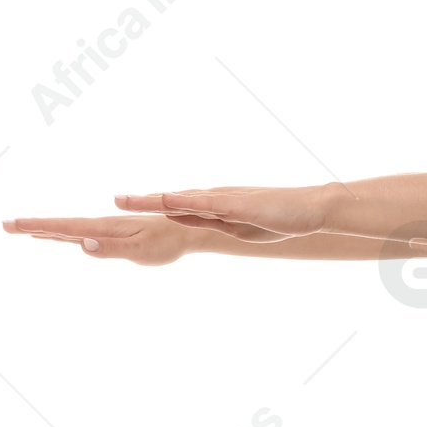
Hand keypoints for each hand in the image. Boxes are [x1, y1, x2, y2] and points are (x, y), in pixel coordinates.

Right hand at [0, 213, 200, 264]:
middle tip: (4, 226)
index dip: (37, 227)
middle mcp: (100, 226)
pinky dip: (64, 234)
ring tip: (23, 230)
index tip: (12, 225)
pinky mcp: (114, 235)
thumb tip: (82, 244)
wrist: (186, 229)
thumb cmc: (166, 242)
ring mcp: (106, 230)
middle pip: (60, 226)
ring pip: (68, 230)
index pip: (63, 228)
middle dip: (32, 227)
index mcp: (103, 228)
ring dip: (45, 230)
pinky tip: (59, 237)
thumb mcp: (141, 249)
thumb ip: (112, 248)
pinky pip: (81, 234)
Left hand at [114, 182, 334, 236]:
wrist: (311, 207)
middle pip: (172, 200)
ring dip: (152, 200)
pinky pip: (206, 203)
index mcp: (217, 208)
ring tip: (125, 199)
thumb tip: (215, 226)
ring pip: (182, 199)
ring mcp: (225, 200)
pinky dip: (183, 202)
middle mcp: (216, 199)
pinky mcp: (238, 204)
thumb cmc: (284, 217)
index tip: (126, 205)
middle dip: (142, 201)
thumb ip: (226, 224)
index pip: (178, 208)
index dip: (151, 207)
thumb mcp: (247, 228)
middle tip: (115, 199)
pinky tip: (165, 200)